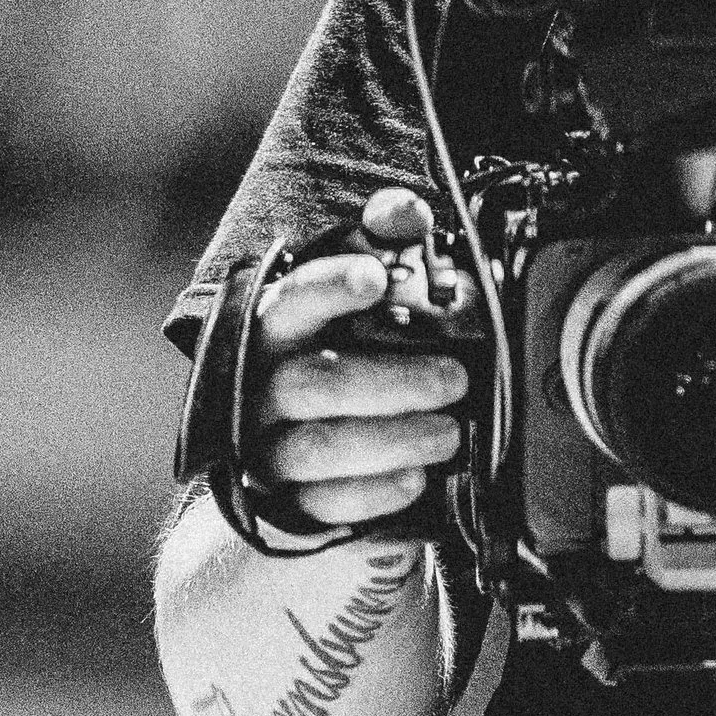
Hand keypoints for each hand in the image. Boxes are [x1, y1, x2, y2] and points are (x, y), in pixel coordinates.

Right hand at [244, 189, 469, 530]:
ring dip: (392, 440)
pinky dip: (372, 493)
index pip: (294, 298)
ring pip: (317, 447)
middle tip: (455, 378)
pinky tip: (415, 478)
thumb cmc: (342, 343)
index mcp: (277, 325)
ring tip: (449, 432)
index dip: (330, 286)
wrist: (299, 435)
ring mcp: (264, 446)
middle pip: (315, 383)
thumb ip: (383, 238)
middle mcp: (261, 384)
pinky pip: (320, 504)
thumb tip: (405, 211)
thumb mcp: (360, 286)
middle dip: (392, 382)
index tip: (376, 277)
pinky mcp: (280, 501)